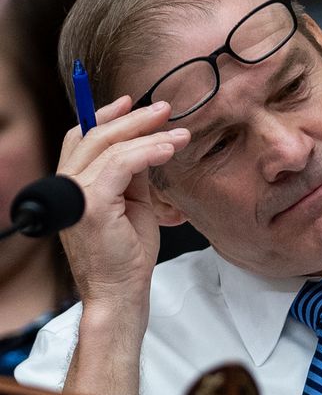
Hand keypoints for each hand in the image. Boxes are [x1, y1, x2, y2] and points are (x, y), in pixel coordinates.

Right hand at [57, 95, 188, 307]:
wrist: (120, 290)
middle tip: (165, 109)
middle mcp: (68, 186)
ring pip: (111, 148)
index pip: (83, 139)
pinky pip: (121, 165)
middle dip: (133, 118)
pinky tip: (169, 149)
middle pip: (95, 136)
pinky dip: (148, 153)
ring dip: (149, 135)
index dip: (105, 116)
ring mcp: (76, 195)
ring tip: (180, 133)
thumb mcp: (132, 204)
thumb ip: (132, 176)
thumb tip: (147, 146)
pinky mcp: (92, 206)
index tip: (132, 103)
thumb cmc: (127, 253)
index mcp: (74, 184)